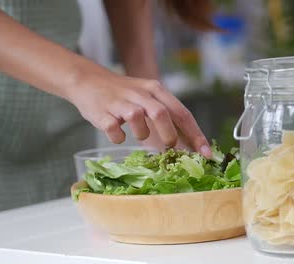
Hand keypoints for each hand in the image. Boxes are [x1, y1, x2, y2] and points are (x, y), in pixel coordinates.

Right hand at [68, 69, 211, 157]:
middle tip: (169, 147)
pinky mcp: (102, 111)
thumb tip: (188, 144)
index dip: (196, 135)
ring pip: (137, 118)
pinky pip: (114, 129)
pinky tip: (118, 134)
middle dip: (170, 135)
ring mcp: (120, 102)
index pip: (182, 113)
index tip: (206, 153)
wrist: (87, 80)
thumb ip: (167, 117)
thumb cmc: (123, 95)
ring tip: (138, 135)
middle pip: (162, 113)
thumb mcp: (148, 98)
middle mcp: (140, 93)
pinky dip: (119, 137)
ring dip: (142, 134)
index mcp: (156, 90)